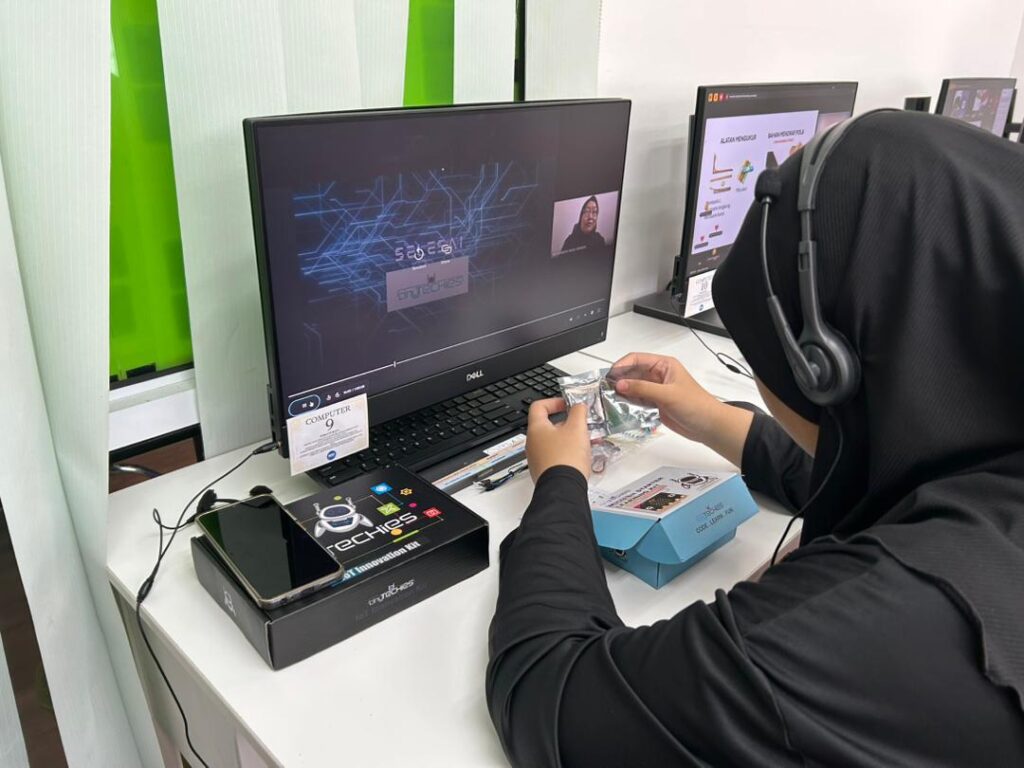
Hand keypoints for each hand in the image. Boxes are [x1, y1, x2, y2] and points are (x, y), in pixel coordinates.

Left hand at [526, 399, 590, 481]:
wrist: (563, 488)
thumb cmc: (565, 459)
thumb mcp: (577, 428)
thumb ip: (578, 412)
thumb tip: (578, 406)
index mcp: (537, 429)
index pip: (539, 406)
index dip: (554, 402)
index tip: (567, 405)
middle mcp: (533, 443)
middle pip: (549, 425)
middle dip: (568, 423)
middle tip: (581, 424)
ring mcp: (537, 458)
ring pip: (555, 442)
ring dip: (571, 439)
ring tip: (587, 442)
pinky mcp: (545, 471)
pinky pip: (556, 456)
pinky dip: (568, 453)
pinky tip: (582, 457)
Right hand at [609, 352, 753, 466]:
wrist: (708, 426)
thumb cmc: (697, 405)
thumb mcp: (667, 394)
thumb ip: (642, 388)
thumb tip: (621, 384)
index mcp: (664, 365)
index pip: (637, 359)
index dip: (622, 365)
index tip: (610, 374)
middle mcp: (658, 376)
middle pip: (632, 373)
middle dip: (619, 380)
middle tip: (606, 388)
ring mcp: (656, 390)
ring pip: (633, 388)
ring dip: (623, 393)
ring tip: (610, 399)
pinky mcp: (655, 404)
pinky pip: (637, 401)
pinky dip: (628, 404)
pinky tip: (621, 408)